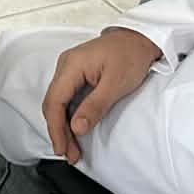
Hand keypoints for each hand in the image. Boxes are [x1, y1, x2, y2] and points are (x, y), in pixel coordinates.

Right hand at [42, 28, 161, 163]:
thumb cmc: (131, 55)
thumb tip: (76, 128)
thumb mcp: (116, 84)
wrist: (140, 39)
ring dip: (63, 126)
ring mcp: (69, 69)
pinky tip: (74, 130)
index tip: (62, 148)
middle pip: (53, 104)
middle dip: (59, 131)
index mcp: (71, 65)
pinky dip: (68, 116)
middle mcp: (65, 66)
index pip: (54, 102)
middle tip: (69, 154)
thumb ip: (95, 106)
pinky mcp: (76, 74)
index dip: (56, 129)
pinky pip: (66, 98)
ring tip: (72, 148)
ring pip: (58, 103)